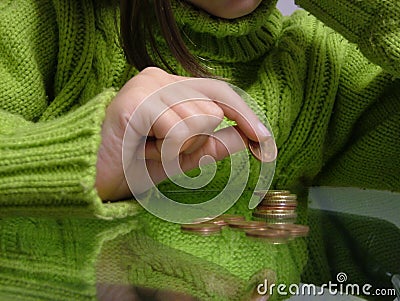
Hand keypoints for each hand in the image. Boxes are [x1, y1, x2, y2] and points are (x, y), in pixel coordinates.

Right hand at [95, 67, 271, 200]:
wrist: (94, 180)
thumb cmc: (136, 165)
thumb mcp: (184, 158)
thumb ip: (214, 145)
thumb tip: (246, 136)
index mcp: (172, 87)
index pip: (221, 93)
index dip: (246, 116)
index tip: (266, 144)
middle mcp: (160, 78)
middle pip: (213, 111)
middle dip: (195, 145)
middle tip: (162, 153)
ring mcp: (147, 86)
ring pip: (200, 121)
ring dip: (178, 151)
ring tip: (149, 151)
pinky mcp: (136, 101)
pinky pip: (179, 131)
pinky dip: (166, 153)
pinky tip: (141, 150)